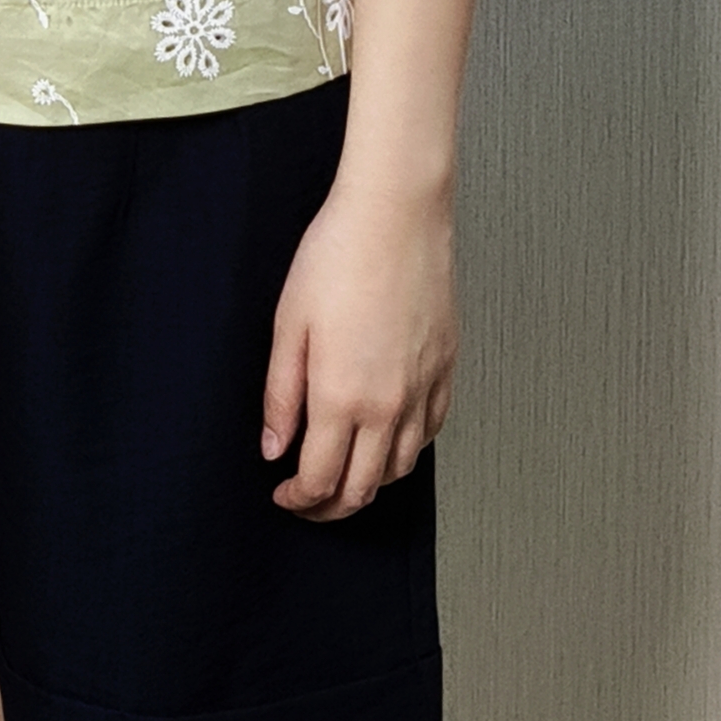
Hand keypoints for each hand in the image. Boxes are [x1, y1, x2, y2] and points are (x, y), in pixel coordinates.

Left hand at [260, 179, 456, 519]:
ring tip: (345, 473)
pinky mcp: (446, 369)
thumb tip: (273, 446)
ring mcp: (423, 389)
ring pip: (400, 469)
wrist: (396, 213)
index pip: (320, 480)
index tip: (283, 494)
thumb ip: (280, 394)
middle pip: (363, 489)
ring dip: (370, 484)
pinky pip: (431, 433)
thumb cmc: (339, 254)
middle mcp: (389, 404)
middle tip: (308, 502)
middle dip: (331, 507)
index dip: (298, 500)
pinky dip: (407, 451)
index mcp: (342, 396)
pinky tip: (389, 441)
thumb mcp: (288, 323)